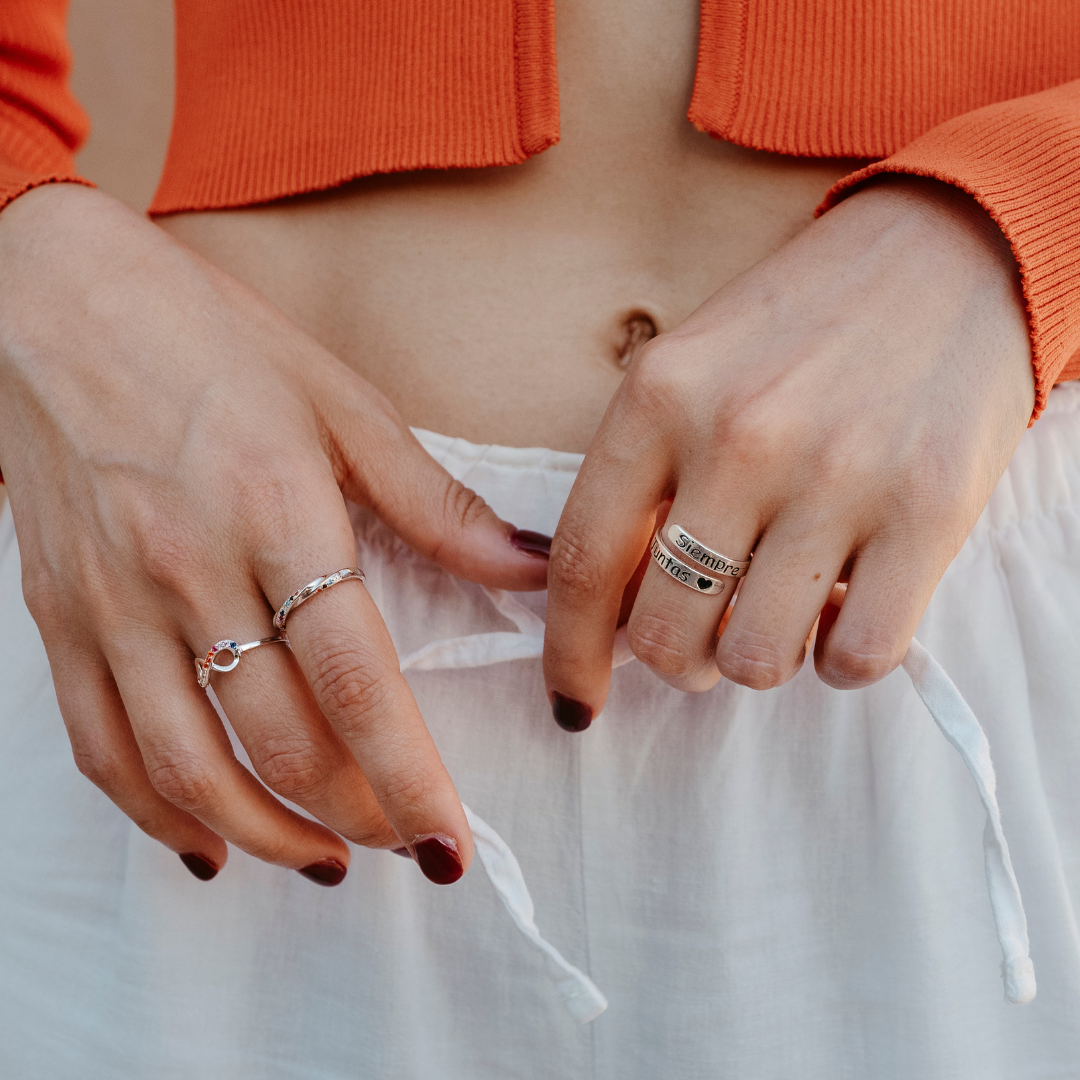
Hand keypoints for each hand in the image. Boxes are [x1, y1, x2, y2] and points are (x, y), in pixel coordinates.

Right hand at [0, 184, 547, 881]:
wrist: (52, 299)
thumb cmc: (210, 341)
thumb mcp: (342, 405)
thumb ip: (439, 505)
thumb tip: (532, 568)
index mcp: (278, 512)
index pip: (357, 681)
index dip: (410, 777)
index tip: (449, 843)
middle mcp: (190, 571)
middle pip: (283, 740)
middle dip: (358, 814)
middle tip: (405, 841)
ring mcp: (113, 604)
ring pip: (190, 768)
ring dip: (267, 835)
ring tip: (325, 861)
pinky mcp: (60, 618)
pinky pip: (101, 747)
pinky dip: (156, 814)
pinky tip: (208, 844)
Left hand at [543, 178, 1033, 725]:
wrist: (948, 254)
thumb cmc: (803, 325)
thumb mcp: (690, 371)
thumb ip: (643, 480)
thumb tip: (614, 610)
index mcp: (659, 396)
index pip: (582, 563)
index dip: (569, 653)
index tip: (574, 700)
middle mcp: (739, 437)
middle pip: (664, 632)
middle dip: (677, 659)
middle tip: (705, 631)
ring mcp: (837, 475)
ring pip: (756, 661)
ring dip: (758, 658)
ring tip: (780, 605)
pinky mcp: (930, 510)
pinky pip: (856, 657)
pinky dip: (838, 656)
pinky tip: (842, 604)